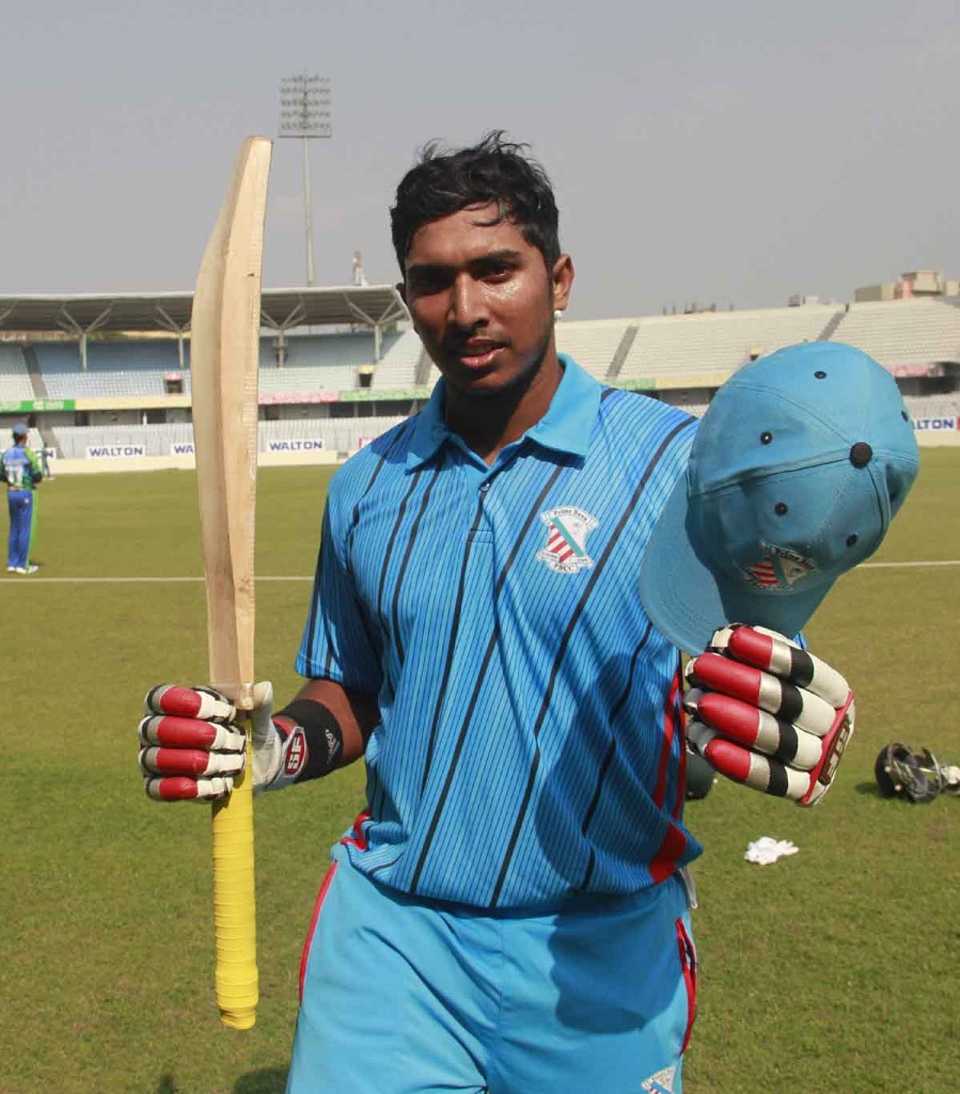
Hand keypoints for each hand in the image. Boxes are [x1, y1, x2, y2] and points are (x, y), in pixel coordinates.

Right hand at [139, 682, 283, 800]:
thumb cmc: (247, 731)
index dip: (184, 702)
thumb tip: (263, 688)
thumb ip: (259, 702)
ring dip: (198, 762)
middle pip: (159, 729)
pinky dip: (186, 788)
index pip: (162, 697)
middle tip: (227, 739)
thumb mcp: (258, 716)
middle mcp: (156, 729)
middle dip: (196, 734)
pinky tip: (213, 785)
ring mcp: (155, 758)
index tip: (217, 710)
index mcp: (175, 703)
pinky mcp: (161, 785)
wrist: (255, 764)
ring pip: (160, 759)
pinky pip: (160, 789)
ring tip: (232, 762)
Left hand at [683, 625, 854, 805]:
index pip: (808, 671)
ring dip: (738, 722)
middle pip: (794, 705)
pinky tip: (708, 745)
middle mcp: (833, 725)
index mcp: (834, 691)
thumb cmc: (757, 685)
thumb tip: (725, 640)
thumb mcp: (760, 663)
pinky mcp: (801, 789)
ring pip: (784, 742)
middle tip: (701, 666)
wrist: (770, 730)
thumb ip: (747, 651)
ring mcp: (820, 760)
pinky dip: (741, 764)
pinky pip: (775, 781)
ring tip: (699, 702)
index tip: (733, 638)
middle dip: (744, 684)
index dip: (773, 655)